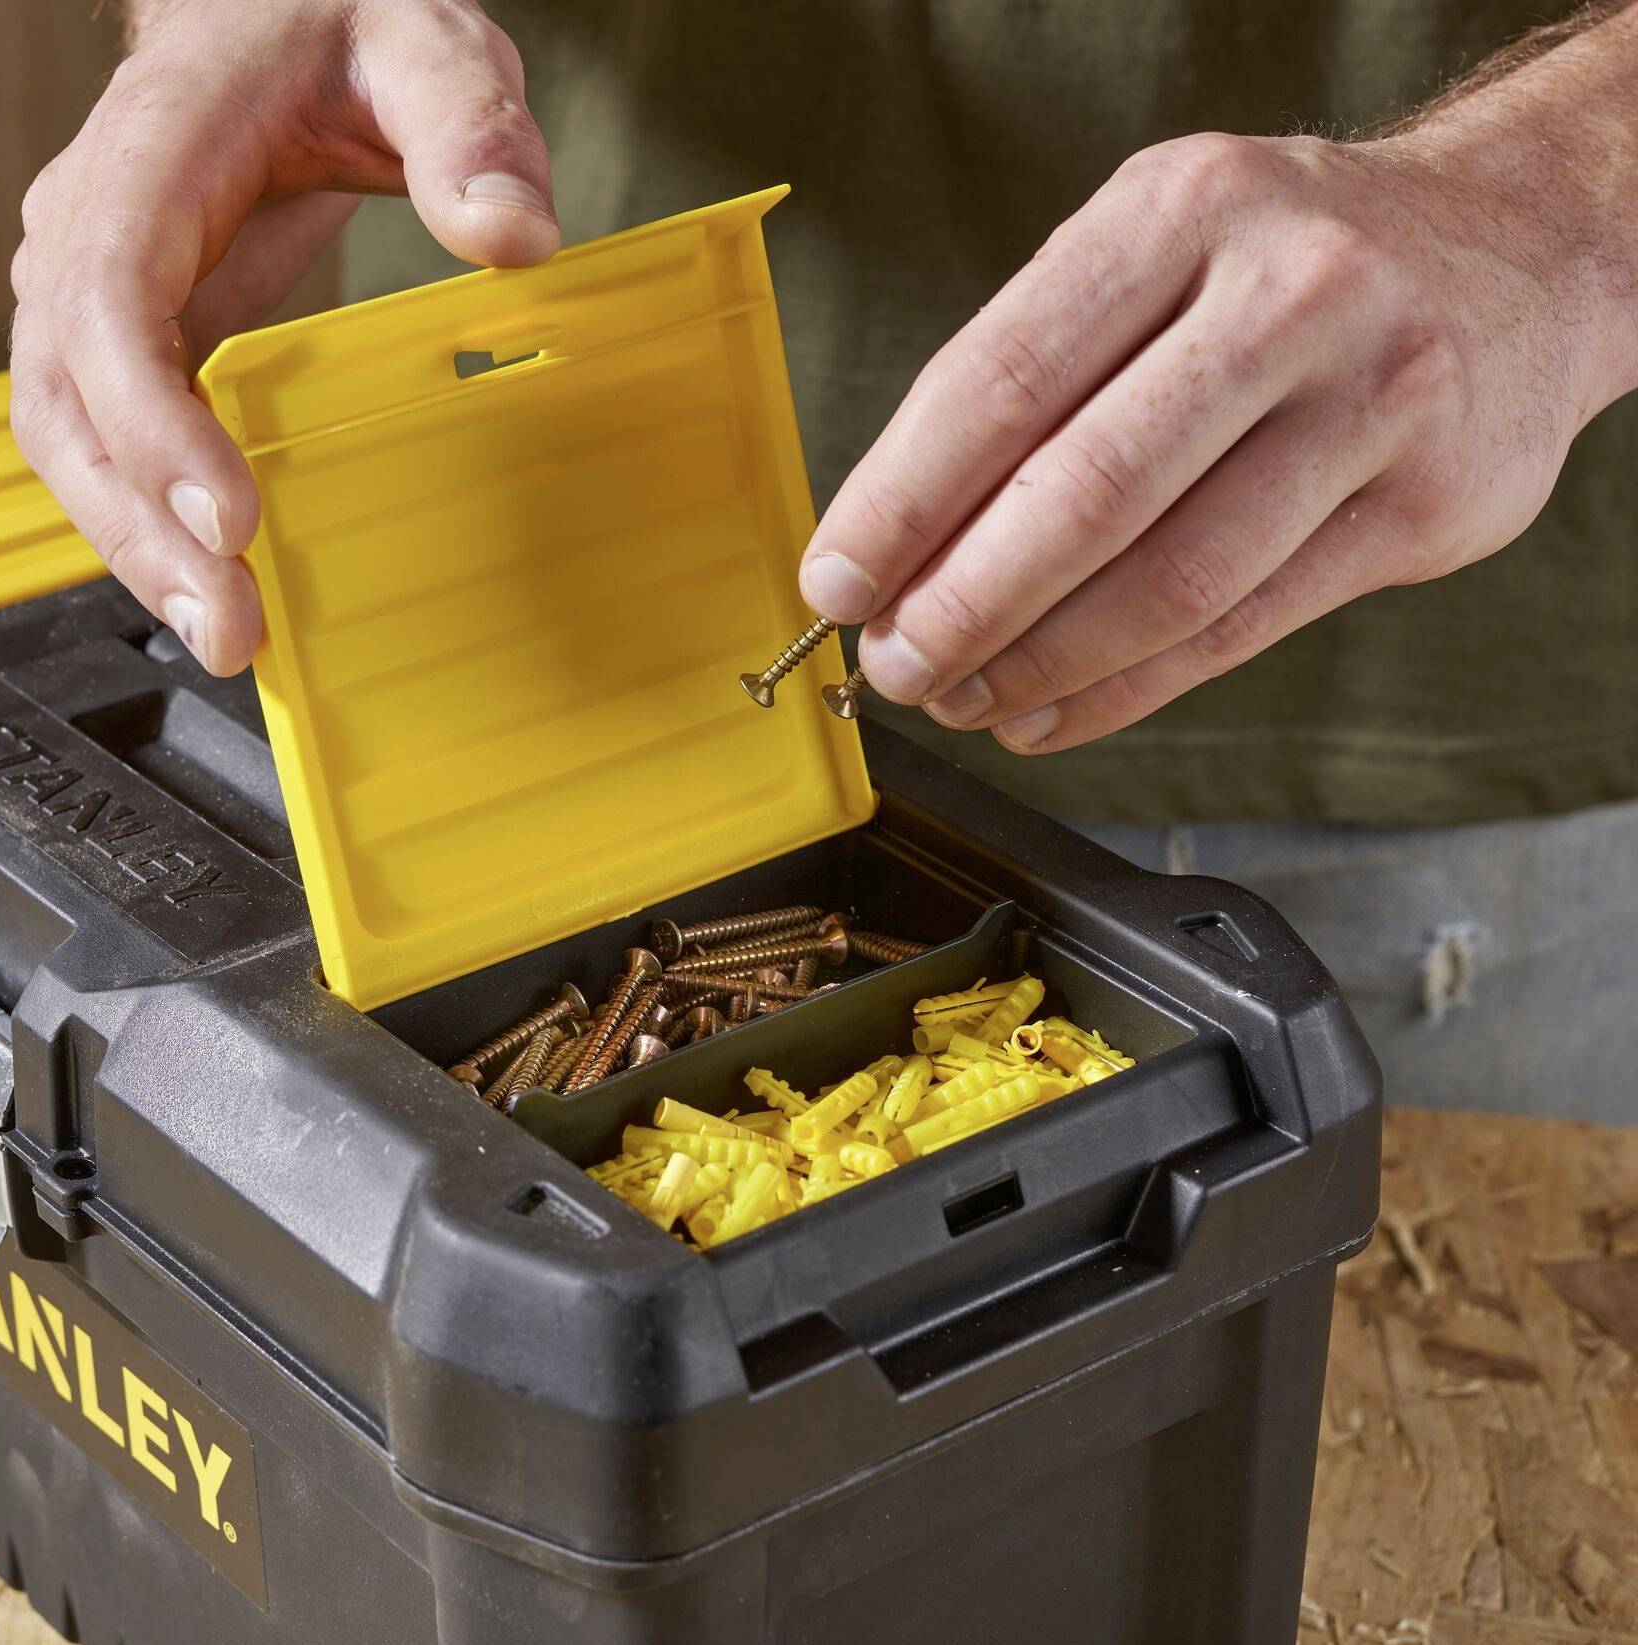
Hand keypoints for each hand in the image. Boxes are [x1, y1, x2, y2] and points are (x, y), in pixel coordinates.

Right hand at [10, 0, 558, 674]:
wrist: (271, 9)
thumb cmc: (336, 23)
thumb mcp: (423, 42)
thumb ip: (467, 126)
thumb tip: (513, 234)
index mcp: (147, 152)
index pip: (109, 299)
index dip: (156, 423)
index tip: (232, 520)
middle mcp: (88, 227)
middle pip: (66, 401)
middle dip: (138, 529)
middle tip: (230, 628)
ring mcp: (91, 288)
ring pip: (68, 439)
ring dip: (135, 548)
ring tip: (225, 634)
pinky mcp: (124, 340)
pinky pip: (108, 443)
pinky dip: (148, 524)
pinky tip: (214, 586)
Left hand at [802, 112, 1637, 752]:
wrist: (1524, 250)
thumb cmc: (1292, 267)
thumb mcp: (1158, 252)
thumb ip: (1035, 377)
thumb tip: (895, 540)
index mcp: (1183, 211)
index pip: (1001, 381)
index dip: (900, 504)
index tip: (837, 583)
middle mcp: (1289, 294)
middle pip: (1085, 493)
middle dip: (964, 605)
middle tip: (897, 664)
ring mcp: (1373, 401)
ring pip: (1170, 580)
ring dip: (1041, 664)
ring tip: (965, 698)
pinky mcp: (1421, 508)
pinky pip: (1240, 629)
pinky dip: (1125, 692)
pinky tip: (1052, 715)